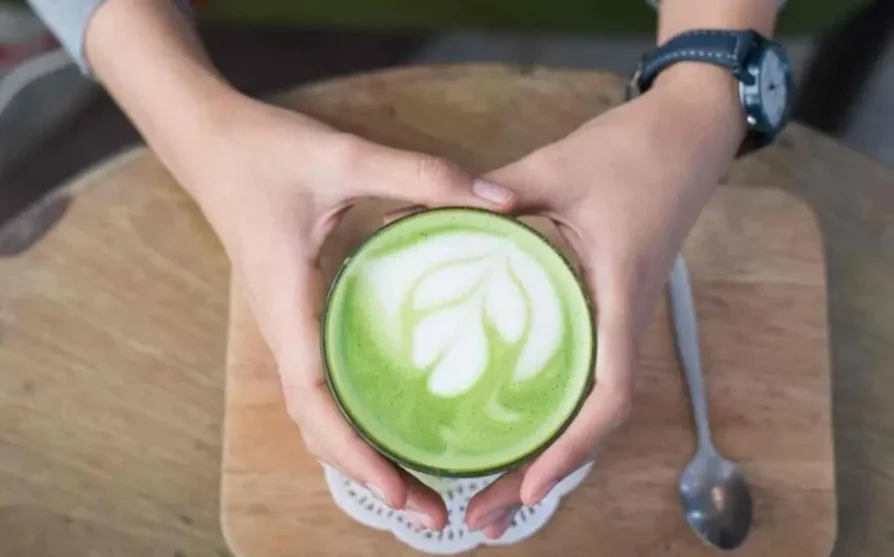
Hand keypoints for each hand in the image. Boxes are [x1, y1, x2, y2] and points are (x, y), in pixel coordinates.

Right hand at [185, 96, 515, 529]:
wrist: (210, 144)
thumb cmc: (266, 153)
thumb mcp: (345, 157)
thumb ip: (419, 176)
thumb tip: (500, 202)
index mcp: (288, 306)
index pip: (316, 400)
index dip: (356, 453)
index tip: (402, 494)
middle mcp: (284, 330)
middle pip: (318, 426)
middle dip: (368, 476)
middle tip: (432, 514)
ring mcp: (288, 328)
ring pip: (318, 413)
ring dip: (360, 456)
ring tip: (417, 490)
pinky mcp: (297, 317)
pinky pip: (321, 385)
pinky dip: (351, 422)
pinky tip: (391, 427)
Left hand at [464, 67, 744, 537]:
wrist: (687, 134)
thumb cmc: (634, 151)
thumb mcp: (559, 166)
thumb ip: (499, 191)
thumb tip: (425, 215)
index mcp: (619, 296)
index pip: (608, 395)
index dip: (571, 448)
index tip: (529, 486)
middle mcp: (624, 322)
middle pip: (592, 424)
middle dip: (541, 476)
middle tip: (482, 518)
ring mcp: (618, 319)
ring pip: (588, 408)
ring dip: (545, 455)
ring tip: (489, 493)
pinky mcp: (608, 308)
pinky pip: (583, 376)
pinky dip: (552, 415)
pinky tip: (510, 426)